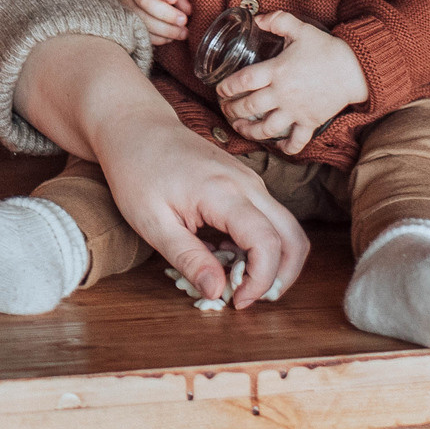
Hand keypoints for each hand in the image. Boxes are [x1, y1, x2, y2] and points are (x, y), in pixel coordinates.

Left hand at [15, 33, 309, 307]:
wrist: (135, 127)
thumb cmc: (137, 170)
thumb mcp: (151, 222)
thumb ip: (188, 258)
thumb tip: (218, 292)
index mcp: (224, 192)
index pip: (268, 243)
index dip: (261, 281)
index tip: (237, 301)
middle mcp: (248, 184)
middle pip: (294, 238)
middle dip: (281, 277)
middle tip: (249, 298)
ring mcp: (250, 180)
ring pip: (287, 228)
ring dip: (274, 262)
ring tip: (238, 280)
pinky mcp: (246, 182)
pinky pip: (270, 218)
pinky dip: (263, 245)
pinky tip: (228, 255)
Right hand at [112, 0, 189, 44]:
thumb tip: (187, 10)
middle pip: (143, 0)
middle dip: (166, 14)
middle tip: (183, 21)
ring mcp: (124, 1)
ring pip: (140, 18)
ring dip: (163, 29)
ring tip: (182, 33)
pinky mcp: (123, 16)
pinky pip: (137, 30)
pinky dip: (155, 37)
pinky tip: (169, 37)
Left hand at [214, 10, 368, 155]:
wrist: (356, 69)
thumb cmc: (326, 49)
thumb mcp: (300, 28)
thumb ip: (277, 20)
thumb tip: (257, 17)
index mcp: (277, 70)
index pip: (243, 80)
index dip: (227, 86)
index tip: (220, 89)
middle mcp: (283, 94)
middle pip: (249, 107)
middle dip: (232, 110)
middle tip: (225, 109)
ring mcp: (296, 111)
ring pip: (267, 128)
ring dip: (250, 131)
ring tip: (240, 129)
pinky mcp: (310, 122)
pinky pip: (296, 141)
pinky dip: (285, 147)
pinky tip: (277, 144)